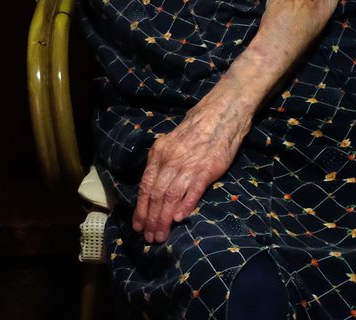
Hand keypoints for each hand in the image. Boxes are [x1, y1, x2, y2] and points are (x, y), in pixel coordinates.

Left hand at [132, 94, 250, 242]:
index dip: (140, 208)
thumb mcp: (169, 146)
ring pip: (171, 196)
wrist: (218, 117)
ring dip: (163, 218)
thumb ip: (160, 166)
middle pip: (156, 194)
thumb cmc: (193, 133)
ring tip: (160, 235)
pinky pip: (193, 190)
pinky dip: (185, 205)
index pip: (145, 186)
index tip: (137, 225)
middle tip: (149, 238)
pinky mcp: (207, 169)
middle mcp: (170, 161)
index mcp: (158, 155)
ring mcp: (188, 165)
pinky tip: (178, 219)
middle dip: (150, 218)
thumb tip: (152, 190)